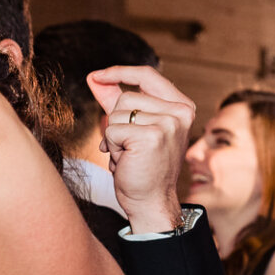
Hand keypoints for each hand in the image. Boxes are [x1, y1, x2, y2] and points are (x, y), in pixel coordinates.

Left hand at [87, 66, 196, 233]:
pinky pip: (112, 130)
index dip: (119, 72)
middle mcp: (180, 112)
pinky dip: (111, 147)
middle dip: (115, 121)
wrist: (151, 202)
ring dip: (113, 137)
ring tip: (129, 154)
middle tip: (128, 146)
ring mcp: (168, 123)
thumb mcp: (132, 129)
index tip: (96, 76)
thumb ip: (116, 102)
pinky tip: (126, 161)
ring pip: (116, 114)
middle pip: (126, 96)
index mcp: (181, 107)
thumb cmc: (141, 168)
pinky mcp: (152, 136)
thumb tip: (94, 77)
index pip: (147, 75)